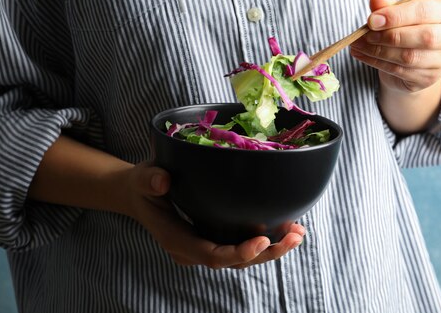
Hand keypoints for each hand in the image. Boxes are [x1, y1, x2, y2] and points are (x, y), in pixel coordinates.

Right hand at [122, 162, 304, 268]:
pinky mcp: (217, 237)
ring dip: (273, 248)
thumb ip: (150, 179)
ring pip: (243, 257)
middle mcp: (195, 250)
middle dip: (267, 253)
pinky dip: (268, 239)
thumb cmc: (144, 185)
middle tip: (294, 236)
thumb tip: (163, 181)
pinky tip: (289, 227)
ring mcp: (208, 245)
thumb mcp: (143, 178)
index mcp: (178, 240)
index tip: (263, 240)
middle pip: (235, 261)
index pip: (212, 255)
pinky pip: (243, 245)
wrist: (141, 194)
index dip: (239, 253)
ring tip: (299, 233)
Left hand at [350, 0, 440, 93]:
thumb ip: (388, 4)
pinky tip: (363, 55)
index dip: (397, 15)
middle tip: (366, 35)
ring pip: (410, 57)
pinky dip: (377, 62)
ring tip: (358, 45)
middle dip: (390, 35)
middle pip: (425, 37)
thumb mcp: (397, 11)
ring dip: (379, 51)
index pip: (425, 10)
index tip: (372, 20)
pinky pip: (401, 71)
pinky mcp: (430, 78)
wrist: (412, 58)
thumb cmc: (407, 26)